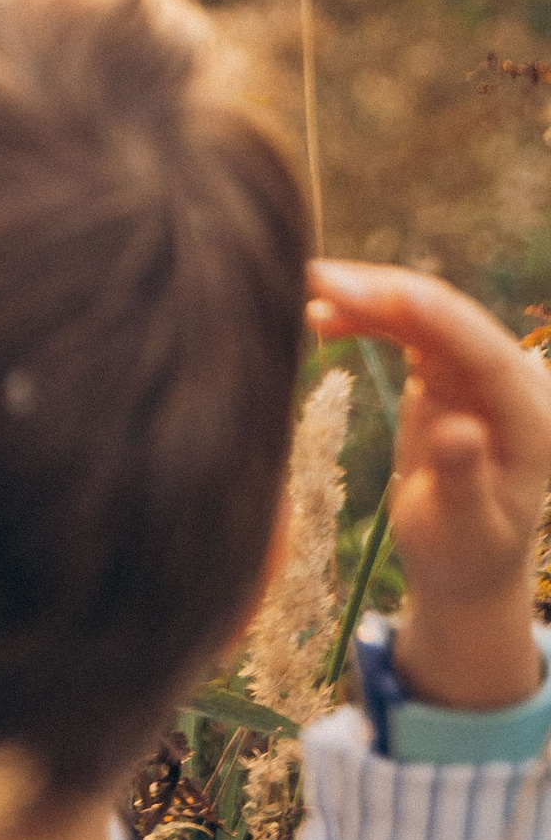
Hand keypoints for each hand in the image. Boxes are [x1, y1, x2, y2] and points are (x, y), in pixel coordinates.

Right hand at [308, 259, 550, 711]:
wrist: (461, 557)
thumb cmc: (465, 552)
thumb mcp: (464, 527)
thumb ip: (464, 480)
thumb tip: (460, 430)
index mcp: (532, 419)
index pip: (487, 355)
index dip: (443, 321)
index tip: (395, 295)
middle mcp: (511, 383)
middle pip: (448, 319)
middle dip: (387, 294)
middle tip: (322, 282)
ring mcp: (476, 370)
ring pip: (420, 313)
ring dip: (368, 297)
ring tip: (310, 289)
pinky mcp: (445, 366)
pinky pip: (403, 325)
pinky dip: (364, 315)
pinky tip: (322, 315)